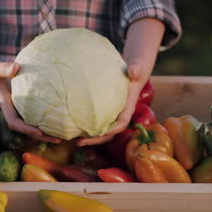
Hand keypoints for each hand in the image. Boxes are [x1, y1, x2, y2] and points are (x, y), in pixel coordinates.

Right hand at [0, 58, 60, 143]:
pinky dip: (42, 119)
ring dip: (44, 130)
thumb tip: (16, 67)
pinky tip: (56, 119)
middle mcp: (10, 109)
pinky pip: (31, 114)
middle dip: (41, 135)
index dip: (26, 129)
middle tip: (59, 139)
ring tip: (62, 135)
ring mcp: (14, 107)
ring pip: (29, 123)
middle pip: (25, 128)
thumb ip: (4, 68)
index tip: (39, 132)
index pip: (14, 122)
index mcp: (4, 104)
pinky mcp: (18, 102)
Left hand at [77, 18, 164, 145]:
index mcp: (128, 107)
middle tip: (79, 143)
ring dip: (90, 138)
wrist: (134, 70)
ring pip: (103, 131)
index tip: (98, 133)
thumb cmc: (136, 69)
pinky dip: (87, 128)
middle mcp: (121, 114)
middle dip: (95, 140)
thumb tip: (133, 71)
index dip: (111, 130)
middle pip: (109, 133)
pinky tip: (74, 128)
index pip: (121, 123)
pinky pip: (97, 123)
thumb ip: (136, 70)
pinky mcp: (105, 112)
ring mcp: (113, 114)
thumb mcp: (137, 68)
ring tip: (74, 141)